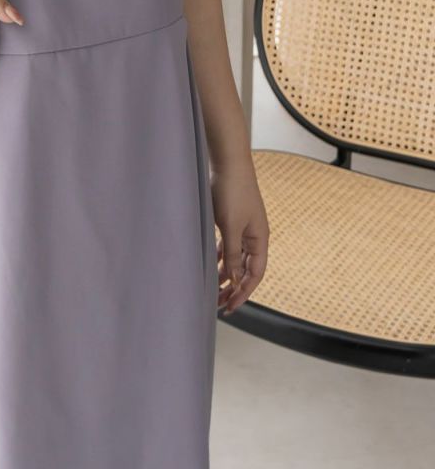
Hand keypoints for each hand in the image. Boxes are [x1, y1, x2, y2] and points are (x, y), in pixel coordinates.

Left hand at [210, 158, 269, 313]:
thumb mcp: (231, 227)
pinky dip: (219, 257)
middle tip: (218, 304)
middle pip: (245, 269)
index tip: (230, 306)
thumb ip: (231, 253)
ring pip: (234, 258)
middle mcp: (254, 236)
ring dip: (224, 274)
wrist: (228, 163)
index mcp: (260, 239)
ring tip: (212, 289)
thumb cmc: (232, 192)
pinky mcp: (230, 220)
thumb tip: (232, 278)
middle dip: (233, 287)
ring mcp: (242, 228)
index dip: (244, 292)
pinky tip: (209, 266)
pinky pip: (226, 246)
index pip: (255, 274)